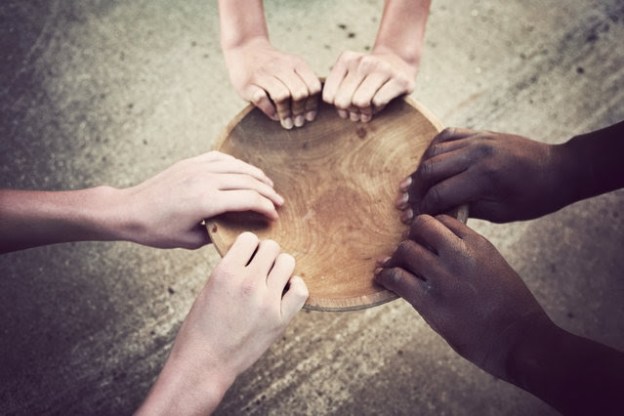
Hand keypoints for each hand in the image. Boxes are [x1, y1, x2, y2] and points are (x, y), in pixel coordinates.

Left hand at [120, 151, 283, 248]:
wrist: (129, 210)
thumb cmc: (157, 230)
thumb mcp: (189, 240)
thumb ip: (216, 233)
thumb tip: (234, 230)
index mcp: (207, 201)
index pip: (248, 200)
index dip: (266, 207)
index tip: (275, 216)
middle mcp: (205, 180)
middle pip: (248, 182)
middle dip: (268, 192)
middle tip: (280, 203)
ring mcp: (198, 168)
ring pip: (238, 167)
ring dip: (257, 176)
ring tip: (269, 186)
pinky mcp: (191, 163)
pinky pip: (222, 159)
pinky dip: (238, 165)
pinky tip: (245, 172)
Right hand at [137, 232, 308, 414]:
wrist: (205, 362)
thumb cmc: (202, 326)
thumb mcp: (210, 287)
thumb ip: (232, 268)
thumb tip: (254, 254)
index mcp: (226, 272)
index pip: (249, 239)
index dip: (249, 246)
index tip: (247, 257)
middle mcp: (248, 283)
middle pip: (272, 248)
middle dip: (266, 256)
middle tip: (260, 269)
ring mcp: (266, 301)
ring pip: (288, 263)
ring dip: (281, 268)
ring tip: (272, 280)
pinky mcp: (279, 320)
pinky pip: (301, 290)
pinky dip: (295, 286)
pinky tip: (285, 291)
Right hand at [223, 37, 321, 128]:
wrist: (245, 49)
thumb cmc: (273, 67)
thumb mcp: (292, 67)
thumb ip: (303, 83)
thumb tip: (311, 113)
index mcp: (296, 63)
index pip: (313, 87)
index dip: (312, 105)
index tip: (309, 117)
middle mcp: (281, 67)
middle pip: (299, 93)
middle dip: (300, 111)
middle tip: (297, 123)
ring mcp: (263, 74)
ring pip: (282, 96)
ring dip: (286, 113)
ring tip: (287, 123)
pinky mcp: (247, 83)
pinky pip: (261, 99)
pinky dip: (269, 109)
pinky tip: (273, 114)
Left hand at [322, 48, 416, 121]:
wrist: (399, 61)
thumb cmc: (368, 77)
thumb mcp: (348, 76)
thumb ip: (336, 92)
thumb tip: (343, 113)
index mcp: (346, 59)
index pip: (329, 96)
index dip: (338, 107)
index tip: (348, 105)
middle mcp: (363, 61)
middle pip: (343, 101)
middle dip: (351, 111)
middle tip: (359, 110)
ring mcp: (383, 68)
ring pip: (360, 102)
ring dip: (364, 111)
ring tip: (369, 108)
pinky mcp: (400, 79)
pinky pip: (378, 102)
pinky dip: (378, 108)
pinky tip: (381, 103)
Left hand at [375, 214, 552, 378]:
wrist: (520, 340)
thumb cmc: (510, 307)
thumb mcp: (495, 266)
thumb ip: (470, 254)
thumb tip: (441, 249)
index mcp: (478, 244)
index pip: (442, 220)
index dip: (428, 229)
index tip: (423, 240)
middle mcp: (459, 254)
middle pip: (420, 227)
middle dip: (411, 237)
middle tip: (407, 252)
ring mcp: (444, 277)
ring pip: (405, 250)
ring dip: (396, 258)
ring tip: (393, 267)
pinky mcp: (430, 302)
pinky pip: (396, 278)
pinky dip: (386, 277)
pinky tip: (384, 280)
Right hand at [396, 128, 565, 222]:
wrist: (558, 169)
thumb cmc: (534, 197)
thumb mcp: (501, 213)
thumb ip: (467, 209)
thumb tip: (437, 211)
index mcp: (485, 177)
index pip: (440, 193)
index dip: (424, 208)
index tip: (416, 219)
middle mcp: (477, 153)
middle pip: (429, 169)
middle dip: (415, 189)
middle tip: (407, 204)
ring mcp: (478, 140)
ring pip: (433, 151)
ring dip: (421, 170)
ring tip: (415, 187)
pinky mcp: (479, 133)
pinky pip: (446, 136)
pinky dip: (432, 150)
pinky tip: (429, 164)